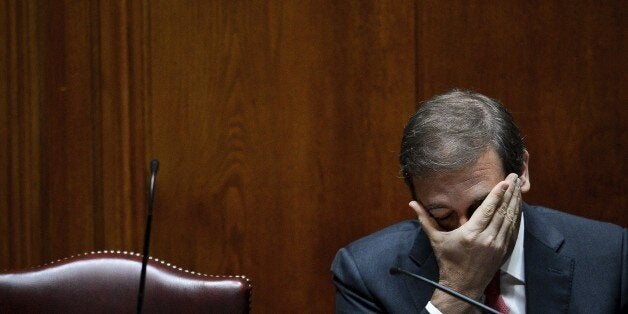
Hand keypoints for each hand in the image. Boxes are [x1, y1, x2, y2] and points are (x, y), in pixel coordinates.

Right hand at [409, 173, 522, 311]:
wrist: (461, 286)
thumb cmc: (447, 261)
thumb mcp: (435, 239)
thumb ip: (425, 219)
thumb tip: (411, 204)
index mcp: (471, 233)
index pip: (488, 208)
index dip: (497, 194)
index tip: (504, 181)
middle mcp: (487, 238)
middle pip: (503, 211)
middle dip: (510, 192)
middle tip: (515, 177)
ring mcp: (498, 245)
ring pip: (511, 219)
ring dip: (515, 202)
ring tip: (518, 188)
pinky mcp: (504, 251)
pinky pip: (513, 230)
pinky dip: (516, 217)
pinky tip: (518, 207)